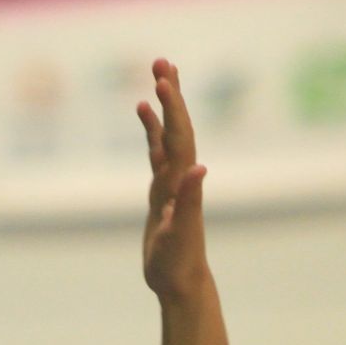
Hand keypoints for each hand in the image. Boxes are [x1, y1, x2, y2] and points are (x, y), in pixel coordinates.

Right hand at [139, 58, 210, 302]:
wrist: (182, 284)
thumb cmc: (179, 263)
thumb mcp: (181, 233)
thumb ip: (189, 201)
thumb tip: (199, 169)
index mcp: (182, 184)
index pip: (179, 138)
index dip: (172, 109)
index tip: (163, 80)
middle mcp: (180, 178)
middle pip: (176, 128)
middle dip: (170, 95)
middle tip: (162, 60)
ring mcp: (171, 185)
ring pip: (166, 138)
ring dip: (163, 108)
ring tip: (157, 77)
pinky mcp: (162, 194)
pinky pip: (157, 155)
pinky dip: (152, 134)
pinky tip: (146, 119)